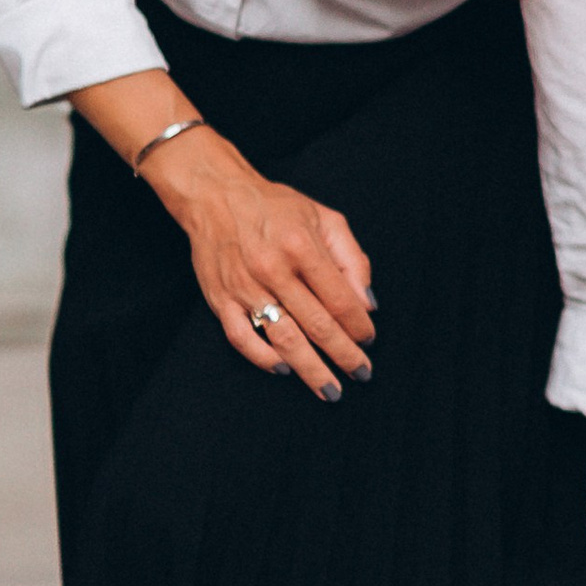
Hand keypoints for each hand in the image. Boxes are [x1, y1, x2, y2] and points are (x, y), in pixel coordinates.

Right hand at [151, 129, 376, 399]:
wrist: (216, 195)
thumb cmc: (276, 207)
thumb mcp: (324, 218)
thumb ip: (352, 259)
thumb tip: (368, 303)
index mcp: (302, 246)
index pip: (339, 299)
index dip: (359, 325)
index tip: (369, 340)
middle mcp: (273, 269)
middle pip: (317, 325)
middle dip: (343, 355)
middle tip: (361, 374)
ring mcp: (244, 287)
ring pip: (283, 338)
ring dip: (310, 369)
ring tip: (330, 389)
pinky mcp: (220, 298)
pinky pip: (241, 338)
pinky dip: (263, 358)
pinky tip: (283, 369)